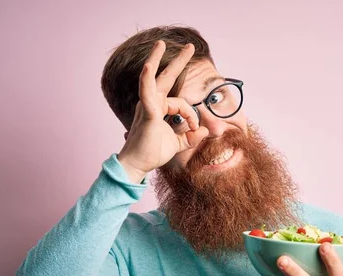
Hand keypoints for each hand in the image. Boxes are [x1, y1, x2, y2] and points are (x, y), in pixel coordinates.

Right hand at [117, 40, 209, 182]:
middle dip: (178, 61)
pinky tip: (148, 66)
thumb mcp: (177, 144)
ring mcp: (148, 106)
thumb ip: (191, 137)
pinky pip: (147, 92)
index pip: (182, 104)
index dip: (192, 116)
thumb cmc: (152, 153)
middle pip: (166, 77)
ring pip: (155, 79)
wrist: (137, 165)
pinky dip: (147, 78)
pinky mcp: (148, 113)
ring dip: (156, 59)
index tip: (195, 129)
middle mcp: (152, 104)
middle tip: (189, 46)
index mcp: (159, 109)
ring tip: (160, 43)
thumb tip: (205, 130)